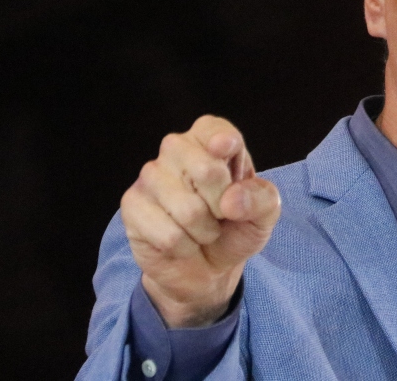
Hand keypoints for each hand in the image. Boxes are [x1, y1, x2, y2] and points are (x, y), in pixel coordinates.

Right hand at [120, 115, 279, 327]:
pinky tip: (182, 242)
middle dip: (223, 205)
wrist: (206, 267)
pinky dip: (184, 247)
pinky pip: (168, 234)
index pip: (213, 129)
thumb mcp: (264, 214)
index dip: (224, 140)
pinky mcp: (132, 204)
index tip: (226, 148)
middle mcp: (176, 149)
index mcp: (209, 139)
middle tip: (221, 213)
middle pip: (207, 171)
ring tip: (202, 229)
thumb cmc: (235, 228)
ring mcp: (150, 175)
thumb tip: (231, 200)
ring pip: (188, 210)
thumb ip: (261, 200)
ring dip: (205, 231)